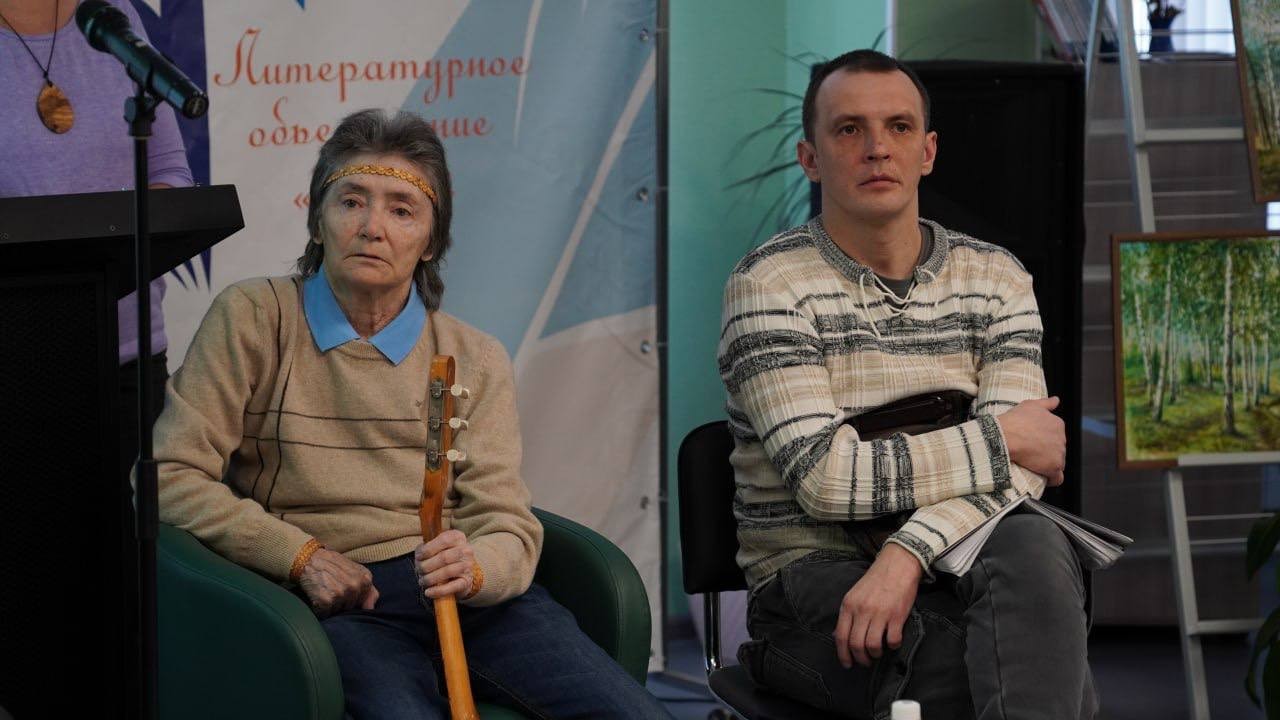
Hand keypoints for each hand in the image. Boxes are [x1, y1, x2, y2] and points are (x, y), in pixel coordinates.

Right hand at [298, 548, 378, 617]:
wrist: (308, 559)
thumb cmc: (332, 564)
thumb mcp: (356, 571)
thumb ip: (369, 589)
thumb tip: (370, 608)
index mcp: (364, 579)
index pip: (364, 601)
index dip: (354, 598)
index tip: (346, 590)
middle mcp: (354, 587)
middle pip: (351, 607)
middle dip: (343, 602)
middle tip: (333, 588)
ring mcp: (340, 594)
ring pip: (339, 611)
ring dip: (332, 606)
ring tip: (326, 590)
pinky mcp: (326, 601)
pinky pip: (326, 613)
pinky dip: (321, 608)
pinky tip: (319, 595)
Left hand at [415, 529, 476, 599]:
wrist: (459, 573)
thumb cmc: (442, 558)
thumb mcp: (435, 548)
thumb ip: (425, 548)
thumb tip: (419, 554)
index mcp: (457, 537)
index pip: (444, 540)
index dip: (428, 549)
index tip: (418, 557)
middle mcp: (466, 550)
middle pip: (444, 557)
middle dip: (427, 566)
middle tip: (418, 571)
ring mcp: (468, 566)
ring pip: (447, 572)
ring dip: (430, 578)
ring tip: (422, 581)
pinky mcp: (466, 581)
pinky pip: (452, 587)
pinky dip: (437, 591)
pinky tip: (428, 592)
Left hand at [833, 543, 921, 668]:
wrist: (897, 565)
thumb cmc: (875, 581)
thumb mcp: (854, 595)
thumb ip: (847, 615)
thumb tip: (838, 636)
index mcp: (849, 605)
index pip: (841, 636)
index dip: (843, 654)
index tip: (847, 664)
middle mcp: (862, 610)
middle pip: (856, 644)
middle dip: (860, 658)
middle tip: (865, 662)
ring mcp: (880, 613)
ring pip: (873, 645)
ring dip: (875, 654)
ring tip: (878, 653)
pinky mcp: (897, 616)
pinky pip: (893, 640)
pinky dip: (892, 646)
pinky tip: (892, 642)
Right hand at [995, 396, 1065, 485]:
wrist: (1005, 436)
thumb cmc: (1015, 420)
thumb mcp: (1030, 405)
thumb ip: (1046, 403)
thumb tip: (1056, 400)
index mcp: (1057, 424)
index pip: (1056, 435)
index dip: (1045, 440)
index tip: (1033, 442)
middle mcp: (1061, 438)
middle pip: (1056, 449)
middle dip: (1046, 452)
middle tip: (1029, 453)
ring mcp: (1059, 453)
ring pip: (1057, 462)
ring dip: (1046, 464)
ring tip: (1032, 465)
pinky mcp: (1054, 467)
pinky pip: (1057, 478)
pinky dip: (1051, 479)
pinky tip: (1043, 478)